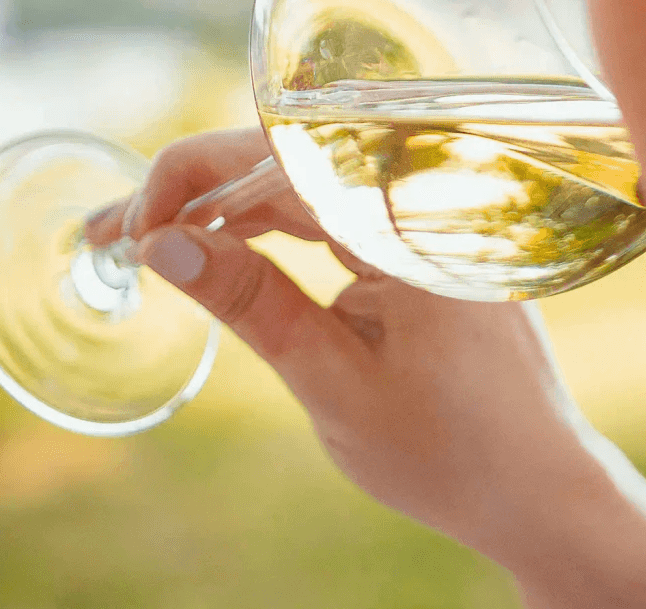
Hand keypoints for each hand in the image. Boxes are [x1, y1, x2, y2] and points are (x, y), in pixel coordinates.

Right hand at [86, 127, 601, 568]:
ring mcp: (417, 216)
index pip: (280, 155)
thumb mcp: (334, 381)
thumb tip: (161, 245)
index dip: (191, 176)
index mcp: (408, 218)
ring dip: (219, 208)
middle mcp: (418, 197)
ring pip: (298, 183)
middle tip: (107, 235)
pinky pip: (327, 211)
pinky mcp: (412, 240)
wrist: (538, 489)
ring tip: (140, 240)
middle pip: (282, 160)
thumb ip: (252, 304)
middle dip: (188, 193)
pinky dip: (265, 228)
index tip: (133, 227)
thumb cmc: (451, 450)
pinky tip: (215, 246)